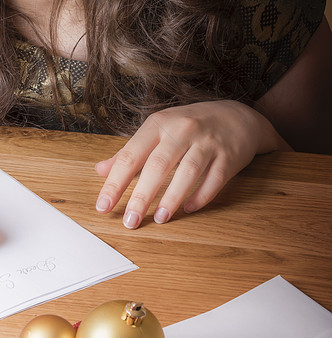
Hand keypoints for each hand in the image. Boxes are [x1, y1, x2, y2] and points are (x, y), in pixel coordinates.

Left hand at [94, 99, 284, 228]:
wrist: (236, 116)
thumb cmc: (190, 125)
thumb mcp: (158, 130)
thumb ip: (130, 151)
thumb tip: (101, 171)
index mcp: (158, 124)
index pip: (131, 155)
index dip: (115, 182)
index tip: (103, 205)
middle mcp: (181, 130)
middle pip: (157, 165)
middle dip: (141, 196)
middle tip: (130, 221)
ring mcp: (207, 142)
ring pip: (187, 172)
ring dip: (171, 199)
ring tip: (158, 219)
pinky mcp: (228, 157)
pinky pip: (214, 180)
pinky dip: (201, 196)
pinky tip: (189, 209)